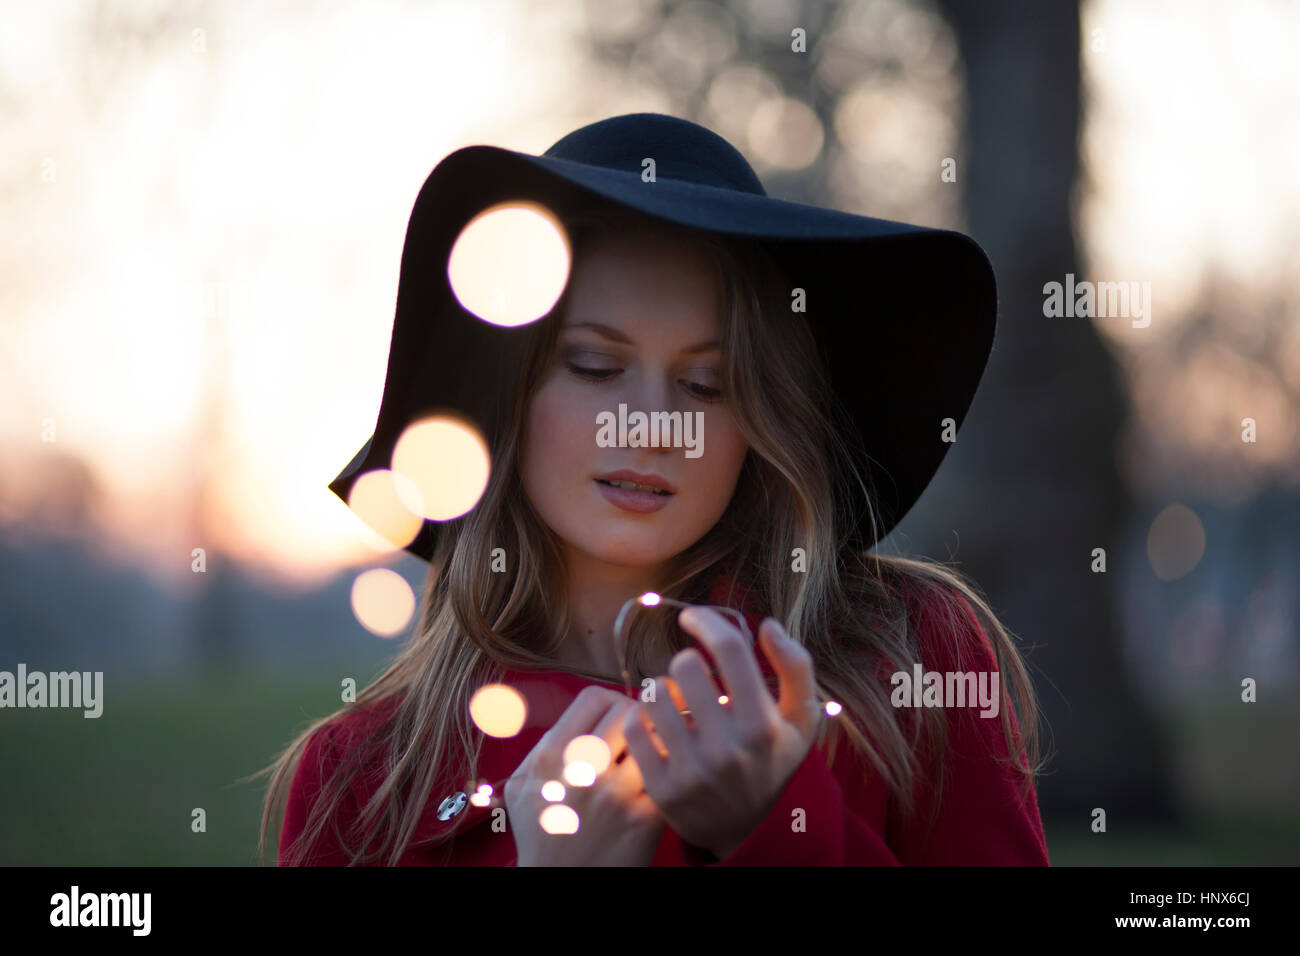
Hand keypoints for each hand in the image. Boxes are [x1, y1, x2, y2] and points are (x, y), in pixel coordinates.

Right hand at [506, 685, 665, 865]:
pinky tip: (667, 783)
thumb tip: (578, 713)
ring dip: (661, 744)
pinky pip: (669, 777)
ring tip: (660, 754)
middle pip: (630, 712)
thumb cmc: (542, 835)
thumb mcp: (523, 787)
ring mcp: (615, 795)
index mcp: (551, 757)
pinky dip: (672, 775)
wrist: (558, 886)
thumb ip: (545, 745)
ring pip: (655, 741)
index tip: (618, 717)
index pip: (595, 697)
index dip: (613, 702)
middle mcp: (582, 770)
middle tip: (645, 732)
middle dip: (642, 718)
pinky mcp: (643, 821)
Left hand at [622, 610, 821, 859]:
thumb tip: (768, 625)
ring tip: (675, 702)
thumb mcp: (801, 719)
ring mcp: (691, 771)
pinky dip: (641, 717)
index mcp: (762, 724)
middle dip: (686, 663)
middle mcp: (727, 748)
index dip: (707, 621)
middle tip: (693, 678)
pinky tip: (656, 724)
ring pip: (653, 693)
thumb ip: (796, 667)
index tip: (692, 616)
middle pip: (684, 665)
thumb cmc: (773, 760)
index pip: (728, 649)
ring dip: (661, 689)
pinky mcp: (661, 789)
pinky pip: (633, 726)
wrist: (748, 831)